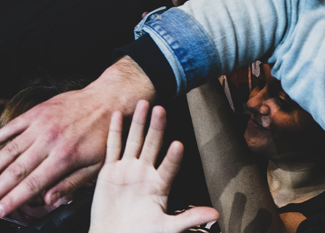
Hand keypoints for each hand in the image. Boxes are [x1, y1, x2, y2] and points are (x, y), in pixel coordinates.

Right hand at [0, 57, 153, 218]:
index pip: (32, 185)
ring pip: (9, 149)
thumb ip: (71, 183)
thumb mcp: (96, 166)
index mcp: (64, 158)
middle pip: (16, 170)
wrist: (107, 100)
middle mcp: (48, 141)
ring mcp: (40, 125)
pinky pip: (12, 126)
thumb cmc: (103, 137)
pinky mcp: (36, 112)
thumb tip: (48, 200)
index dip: (12, 200)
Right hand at [89, 103, 217, 232]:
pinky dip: (115, 131)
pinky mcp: (110, 170)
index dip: (174, 157)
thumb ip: (189, 218)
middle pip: (152, 145)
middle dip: (157, 127)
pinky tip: (118, 115)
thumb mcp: (166, 228)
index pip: (169, 166)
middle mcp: (144, 173)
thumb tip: (215, 214)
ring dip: (138, 122)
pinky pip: (113, 147)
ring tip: (143, 103)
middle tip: (161, 108)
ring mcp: (127, 170)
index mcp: (159, 186)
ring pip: (134, 140)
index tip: (178, 144)